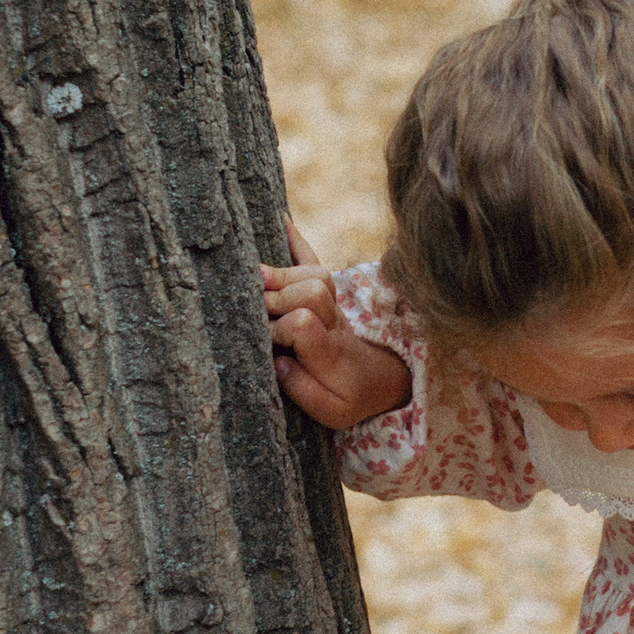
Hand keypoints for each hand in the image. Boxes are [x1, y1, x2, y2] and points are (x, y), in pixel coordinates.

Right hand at [260, 220, 411, 432]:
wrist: (377, 380)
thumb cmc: (348, 397)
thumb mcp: (331, 412)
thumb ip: (303, 390)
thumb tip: (277, 362)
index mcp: (331, 352)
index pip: (304, 323)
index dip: (281, 326)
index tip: (268, 340)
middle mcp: (334, 322)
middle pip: (311, 291)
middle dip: (279, 296)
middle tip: (255, 308)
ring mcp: (333, 304)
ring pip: (316, 274)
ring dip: (285, 274)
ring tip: (258, 279)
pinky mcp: (328, 294)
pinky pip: (316, 262)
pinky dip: (298, 242)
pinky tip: (282, 221)